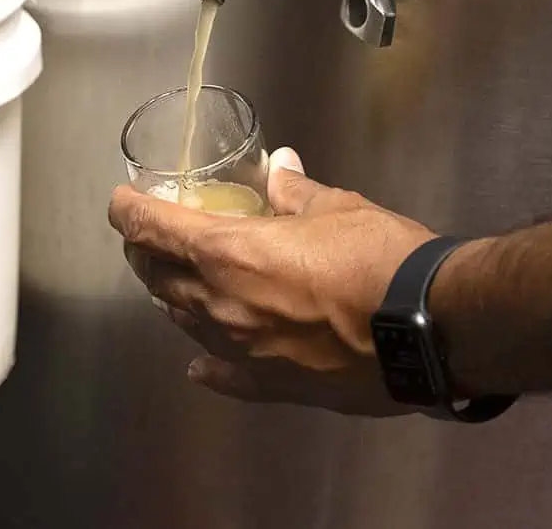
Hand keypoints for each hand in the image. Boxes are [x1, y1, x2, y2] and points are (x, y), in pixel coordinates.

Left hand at [107, 148, 436, 414]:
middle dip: (147, 250)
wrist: (429, 329)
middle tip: (155, 232)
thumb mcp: (337, 207)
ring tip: (179, 278)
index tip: (122, 200)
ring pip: (182, 321)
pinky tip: (199, 364)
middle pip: (155, 277)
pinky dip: (206, 361)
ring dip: (173, 294)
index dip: (129, 210)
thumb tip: (279, 164)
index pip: (152, 229)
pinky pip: (222, 375)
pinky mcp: (269, 386)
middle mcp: (219, 306)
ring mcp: (240, 352)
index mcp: (229, 253)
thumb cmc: (380, 257)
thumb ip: (295, 190)